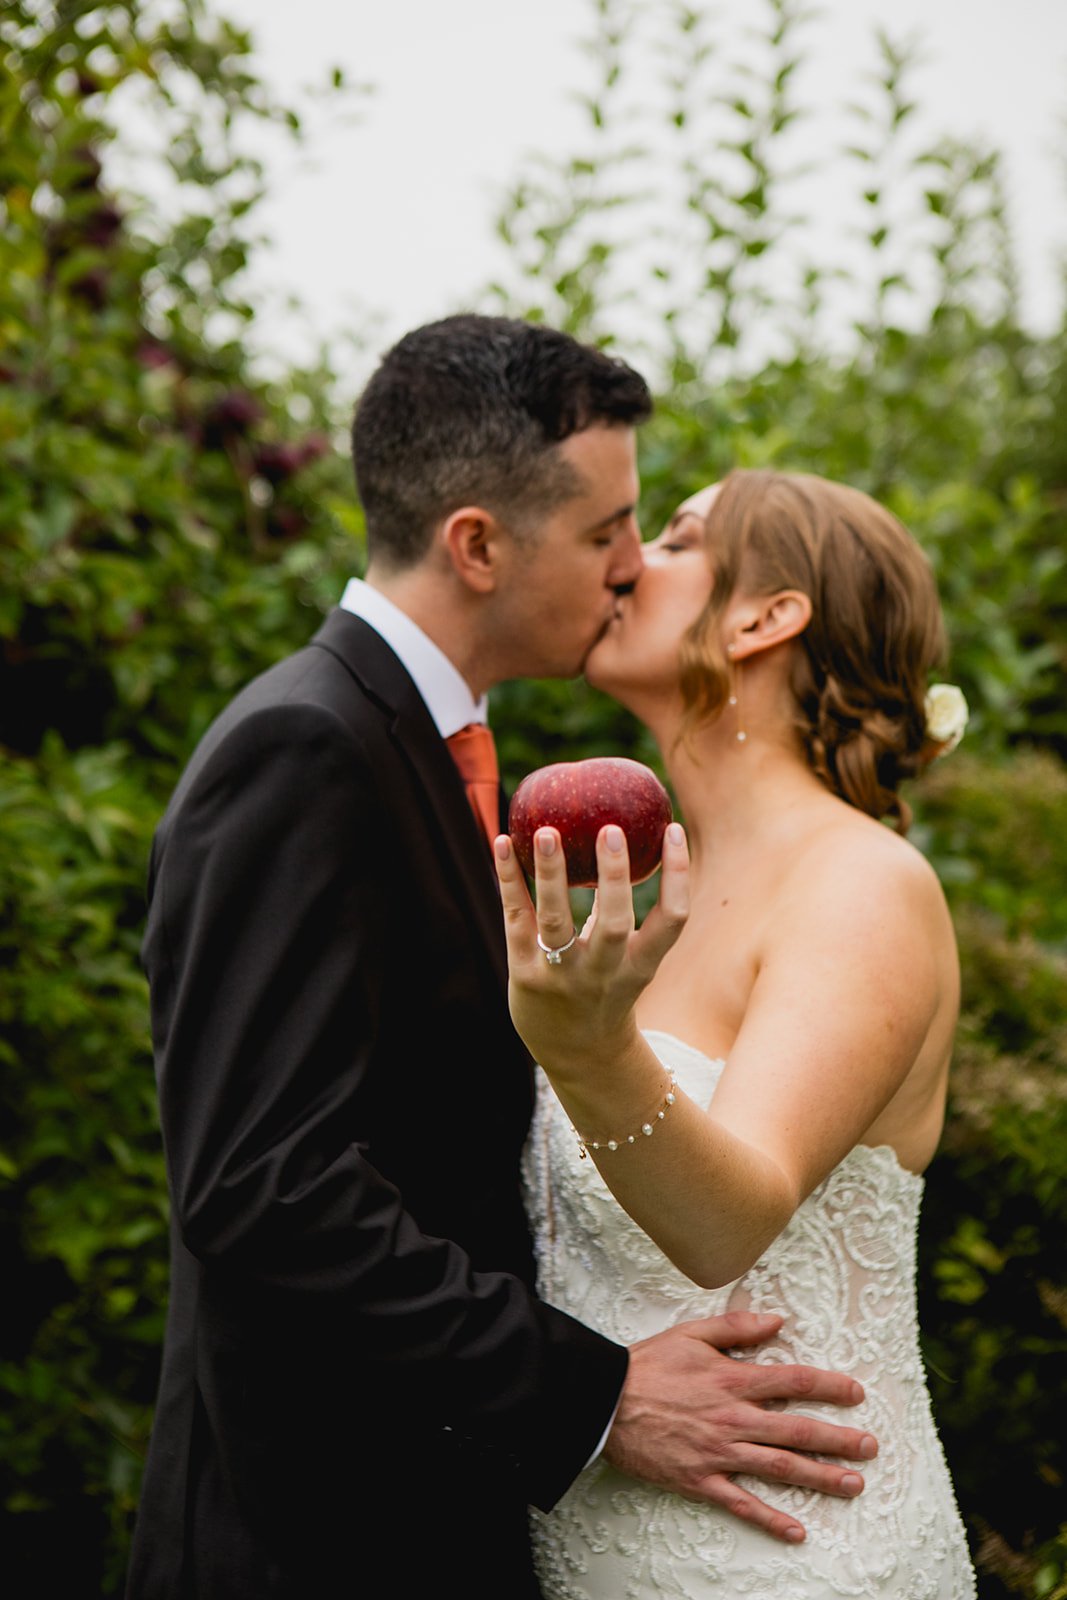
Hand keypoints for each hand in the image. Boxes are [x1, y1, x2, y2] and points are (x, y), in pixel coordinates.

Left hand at [493, 821, 688, 1072]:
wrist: (578, 1056)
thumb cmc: (605, 990)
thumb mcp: (628, 960)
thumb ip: (621, 910)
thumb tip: (621, 843)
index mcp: (640, 965)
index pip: (672, 920)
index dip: (678, 875)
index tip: (673, 828)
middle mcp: (604, 973)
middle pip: (615, 924)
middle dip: (614, 877)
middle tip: (610, 828)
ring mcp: (562, 976)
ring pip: (556, 923)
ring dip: (551, 875)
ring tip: (546, 831)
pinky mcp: (524, 975)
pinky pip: (516, 921)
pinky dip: (508, 881)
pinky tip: (500, 842)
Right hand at [605, 1311, 877, 1543]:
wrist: (605, 1401)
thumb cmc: (648, 1364)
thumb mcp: (692, 1333)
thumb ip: (737, 1327)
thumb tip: (777, 1319)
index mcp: (733, 1379)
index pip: (794, 1382)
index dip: (830, 1387)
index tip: (856, 1393)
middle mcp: (734, 1418)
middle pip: (798, 1431)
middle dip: (839, 1440)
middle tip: (870, 1447)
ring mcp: (720, 1453)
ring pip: (780, 1469)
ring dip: (820, 1478)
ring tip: (853, 1486)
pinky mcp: (701, 1480)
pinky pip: (742, 1504)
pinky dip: (771, 1520)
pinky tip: (798, 1530)